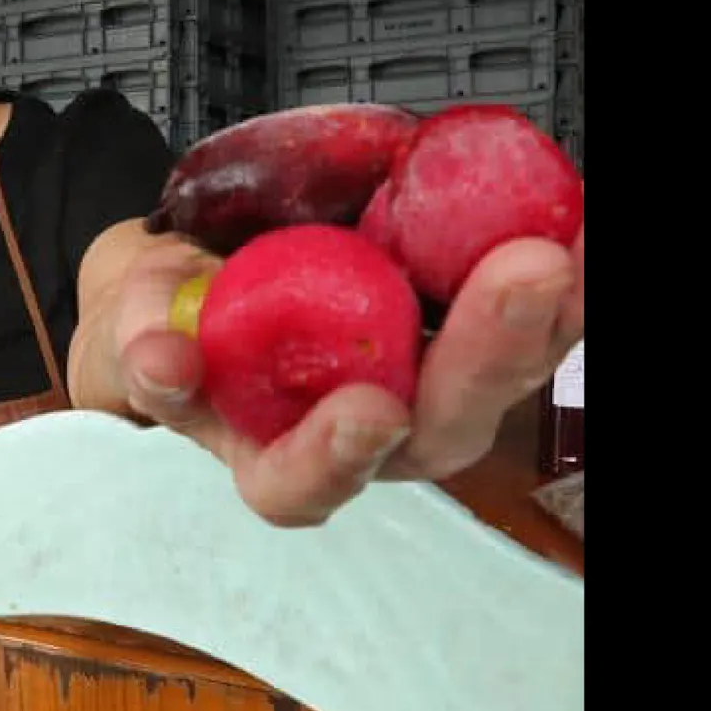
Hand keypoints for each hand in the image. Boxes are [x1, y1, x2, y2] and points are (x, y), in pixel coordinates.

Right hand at [112, 227, 583, 527]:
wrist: (210, 276)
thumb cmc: (175, 319)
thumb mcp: (134, 323)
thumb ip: (141, 342)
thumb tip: (162, 359)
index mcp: (272, 456)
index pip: (303, 485)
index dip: (337, 457)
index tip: (368, 409)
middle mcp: (364, 438)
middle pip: (438, 432)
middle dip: (487, 359)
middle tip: (523, 272)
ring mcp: (421, 386)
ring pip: (501, 379)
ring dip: (546, 319)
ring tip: (564, 242)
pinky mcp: (461, 332)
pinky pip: (526, 318)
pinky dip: (561, 275)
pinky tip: (576, 225)